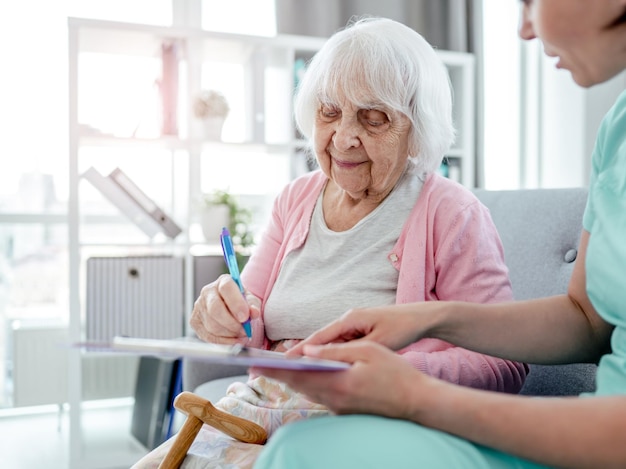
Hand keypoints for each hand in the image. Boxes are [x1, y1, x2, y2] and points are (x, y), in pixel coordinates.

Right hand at [190, 274, 260, 344]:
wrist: (231, 308)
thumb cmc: (241, 303)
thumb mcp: (251, 301)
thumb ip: (253, 305)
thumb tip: (254, 312)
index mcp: (223, 281)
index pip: (226, 288)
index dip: (236, 303)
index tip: (245, 317)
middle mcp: (208, 292)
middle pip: (215, 309)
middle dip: (232, 323)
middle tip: (245, 330)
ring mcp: (199, 306)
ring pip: (212, 325)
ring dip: (230, 334)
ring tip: (242, 334)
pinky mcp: (195, 321)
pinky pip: (208, 336)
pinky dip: (224, 341)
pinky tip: (234, 340)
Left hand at [253, 341, 434, 416]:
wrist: (416, 401)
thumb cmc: (396, 372)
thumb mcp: (368, 351)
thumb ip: (334, 351)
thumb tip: (306, 351)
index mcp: (338, 383)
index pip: (298, 376)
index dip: (273, 370)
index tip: (253, 365)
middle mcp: (335, 400)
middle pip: (298, 386)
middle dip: (276, 375)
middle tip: (255, 367)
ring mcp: (339, 408)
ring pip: (307, 393)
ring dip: (291, 381)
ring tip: (273, 370)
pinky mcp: (345, 411)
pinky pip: (319, 397)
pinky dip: (307, 386)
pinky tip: (302, 377)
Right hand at [286, 303, 433, 356]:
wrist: (419, 319)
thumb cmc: (401, 328)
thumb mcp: (379, 343)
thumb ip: (354, 352)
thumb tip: (330, 360)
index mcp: (350, 319)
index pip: (320, 337)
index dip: (302, 349)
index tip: (285, 361)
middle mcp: (348, 320)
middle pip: (320, 341)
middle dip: (303, 354)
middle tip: (284, 368)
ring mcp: (352, 326)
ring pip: (329, 344)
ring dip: (315, 357)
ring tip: (297, 372)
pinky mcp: (358, 332)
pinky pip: (339, 346)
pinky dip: (330, 357)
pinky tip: (322, 369)